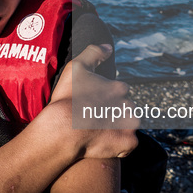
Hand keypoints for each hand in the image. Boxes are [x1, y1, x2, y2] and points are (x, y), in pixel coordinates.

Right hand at [50, 44, 138, 158]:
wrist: (63, 129)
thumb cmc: (67, 98)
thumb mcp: (76, 67)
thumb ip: (94, 53)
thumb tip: (109, 47)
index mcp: (119, 88)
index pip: (118, 91)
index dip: (104, 98)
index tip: (92, 104)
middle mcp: (129, 105)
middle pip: (124, 108)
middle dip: (113, 112)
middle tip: (94, 119)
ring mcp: (130, 125)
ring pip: (128, 125)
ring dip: (118, 128)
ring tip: (99, 132)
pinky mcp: (128, 143)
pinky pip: (128, 144)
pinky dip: (120, 145)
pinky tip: (105, 142)